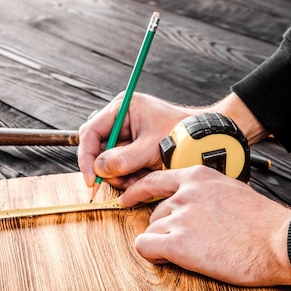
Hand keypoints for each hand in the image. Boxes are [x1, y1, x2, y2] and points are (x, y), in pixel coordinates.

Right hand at [77, 93, 198, 188]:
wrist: (202, 141)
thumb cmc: (182, 136)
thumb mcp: (151, 148)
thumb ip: (124, 159)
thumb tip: (99, 169)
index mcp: (122, 108)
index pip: (91, 133)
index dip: (87, 157)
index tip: (92, 180)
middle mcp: (120, 119)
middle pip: (98, 149)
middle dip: (109, 169)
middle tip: (125, 181)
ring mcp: (126, 134)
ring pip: (109, 161)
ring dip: (122, 175)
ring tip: (142, 176)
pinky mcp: (132, 147)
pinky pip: (121, 165)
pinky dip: (130, 175)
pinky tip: (146, 174)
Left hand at [120, 166, 290, 286]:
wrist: (280, 242)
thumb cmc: (263, 224)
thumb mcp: (232, 192)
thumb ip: (207, 195)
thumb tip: (193, 207)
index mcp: (198, 177)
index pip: (155, 180)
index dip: (137, 192)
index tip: (127, 201)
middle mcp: (185, 193)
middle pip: (154, 213)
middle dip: (165, 229)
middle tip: (189, 242)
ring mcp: (181, 217)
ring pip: (151, 231)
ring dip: (163, 244)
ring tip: (192, 252)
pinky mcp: (178, 243)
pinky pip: (145, 247)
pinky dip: (154, 255)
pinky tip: (172, 259)